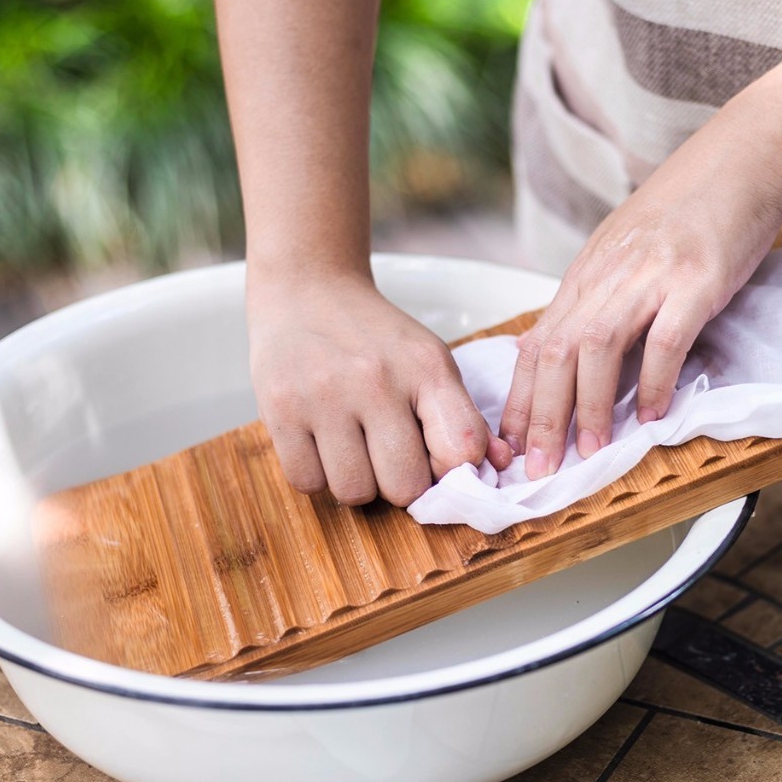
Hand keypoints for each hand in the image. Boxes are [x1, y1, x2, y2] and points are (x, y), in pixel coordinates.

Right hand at [248, 268, 511, 504]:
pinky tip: (320, 442)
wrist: (308, 289)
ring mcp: (323, 395)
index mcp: (426, 367)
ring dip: (356, 481)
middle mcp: (375, 380)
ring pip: (353, 492)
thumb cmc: (377, 338)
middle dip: (399, 482)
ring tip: (352, 446)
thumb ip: (464, 417)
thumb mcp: (430, 362)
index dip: (453, 474)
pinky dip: (316, 474)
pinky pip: (307, 481)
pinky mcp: (278, 407)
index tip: (436, 464)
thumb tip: (503, 466)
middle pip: (403, 486)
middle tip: (387, 455)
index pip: (461, 450)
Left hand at [499, 100, 781, 477]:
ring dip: (588, 407)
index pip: (536, 343)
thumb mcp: (626, 251)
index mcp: (588, 274)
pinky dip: (653, 381)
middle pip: (555, 351)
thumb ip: (597, 300)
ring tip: (588, 453)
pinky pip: (665, 338)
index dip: (518, 399)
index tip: (508, 446)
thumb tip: (563, 351)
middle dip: (539, 417)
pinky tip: (650, 416)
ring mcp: (651, 276)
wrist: (743, 155)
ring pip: (597, 347)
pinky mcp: (696, 280)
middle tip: (535, 470)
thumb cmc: (690, 207)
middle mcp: (608, 276)